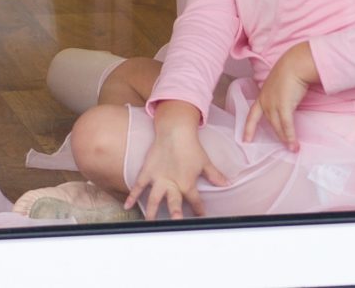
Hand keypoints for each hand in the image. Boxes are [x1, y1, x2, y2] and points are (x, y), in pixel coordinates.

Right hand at [124, 101, 228, 219]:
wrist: (175, 131)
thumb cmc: (191, 146)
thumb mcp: (205, 162)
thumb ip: (214, 176)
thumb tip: (227, 183)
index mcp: (188, 183)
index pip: (195, 202)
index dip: (199, 210)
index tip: (200, 217)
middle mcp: (172, 184)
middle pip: (173, 203)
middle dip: (175, 214)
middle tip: (175, 223)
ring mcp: (158, 179)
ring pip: (154, 199)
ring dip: (151, 212)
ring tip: (149, 224)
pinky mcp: (147, 172)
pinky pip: (138, 186)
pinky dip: (132, 196)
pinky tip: (127, 206)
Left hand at [243, 42, 318, 151]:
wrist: (294, 64)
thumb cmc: (290, 71)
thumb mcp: (279, 84)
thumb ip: (279, 94)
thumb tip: (286, 100)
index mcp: (262, 96)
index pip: (252, 115)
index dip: (248, 128)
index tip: (245, 140)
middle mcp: (265, 101)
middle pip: (270, 123)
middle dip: (278, 136)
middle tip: (285, 146)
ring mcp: (273, 104)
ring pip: (278, 126)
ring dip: (286, 138)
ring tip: (292, 148)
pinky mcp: (284, 106)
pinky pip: (287, 125)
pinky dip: (290, 136)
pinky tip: (294, 144)